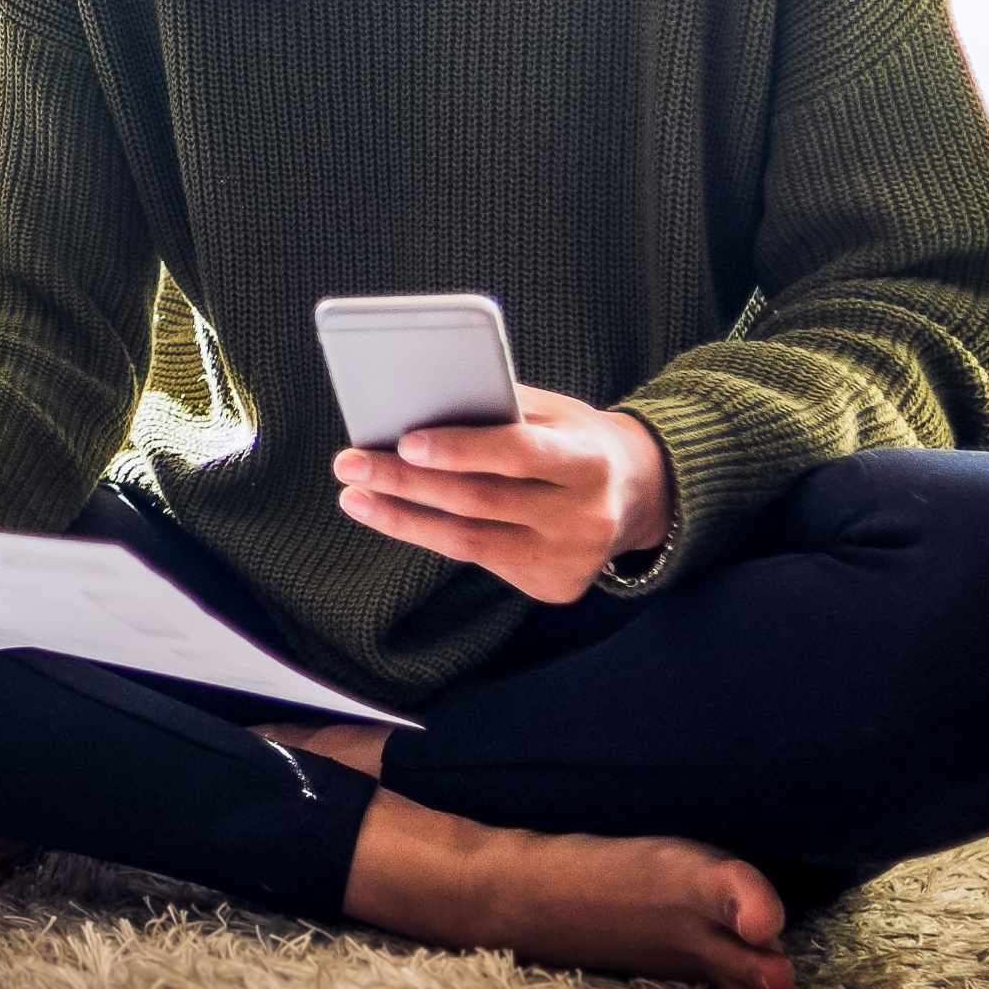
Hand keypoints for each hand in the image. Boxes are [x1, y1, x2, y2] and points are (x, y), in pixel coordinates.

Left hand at [333, 389, 670, 604]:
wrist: (639, 494)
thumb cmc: (576, 440)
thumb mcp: (554, 412)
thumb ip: (498, 408)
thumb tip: (417, 402)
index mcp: (589, 460)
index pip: (518, 454)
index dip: (460, 449)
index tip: (403, 440)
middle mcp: (585, 515)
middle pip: (480, 500)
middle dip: (406, 482)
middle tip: (350, 463)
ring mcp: (571, 557)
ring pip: (470, 542)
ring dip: (403, 518)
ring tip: (355, 497)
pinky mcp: (555, 586)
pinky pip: (481, 561)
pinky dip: (433, 537)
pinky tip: (396, 517)